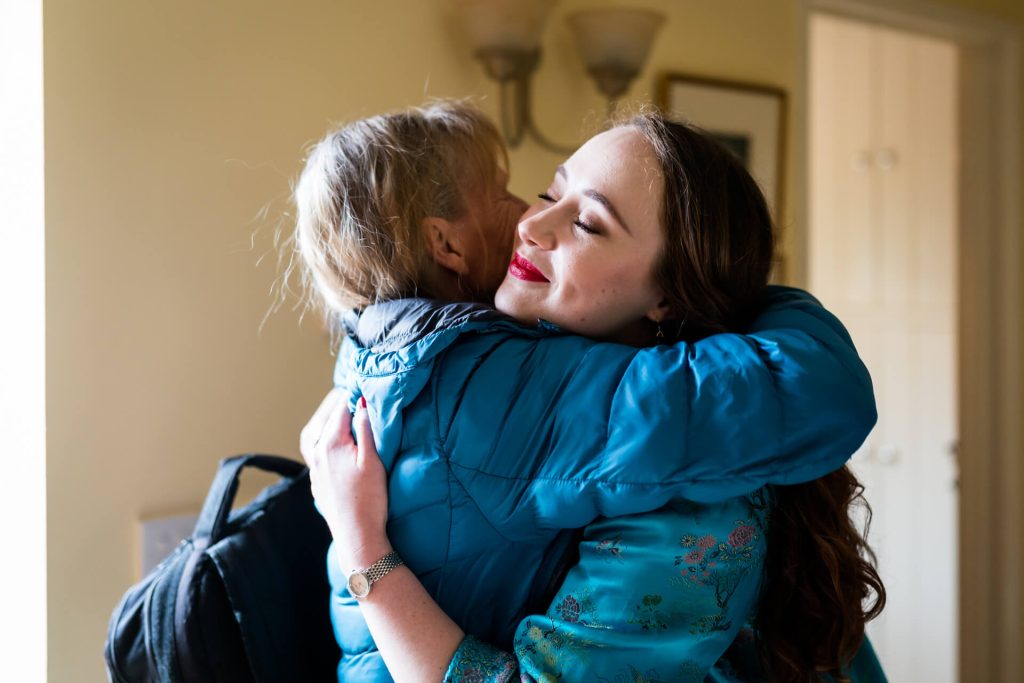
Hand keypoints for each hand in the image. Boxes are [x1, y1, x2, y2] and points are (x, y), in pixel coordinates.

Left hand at [302, 390, 390, 570]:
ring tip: (346, 413)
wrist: (357, 537)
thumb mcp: (373, 459)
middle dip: (340, 403)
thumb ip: (366, 428)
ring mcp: (315, 469)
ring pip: (318, 434)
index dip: (353, 393)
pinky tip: (341, 442)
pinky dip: (328, 439)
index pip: (341, 407)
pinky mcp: (318, 482)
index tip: (364, 382)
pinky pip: (319, 450)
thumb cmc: (370, 499)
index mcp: (330, 443)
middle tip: (356, 392)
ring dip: (331, 421)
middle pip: (327, 418)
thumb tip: (361, 401)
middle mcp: (317, 453)